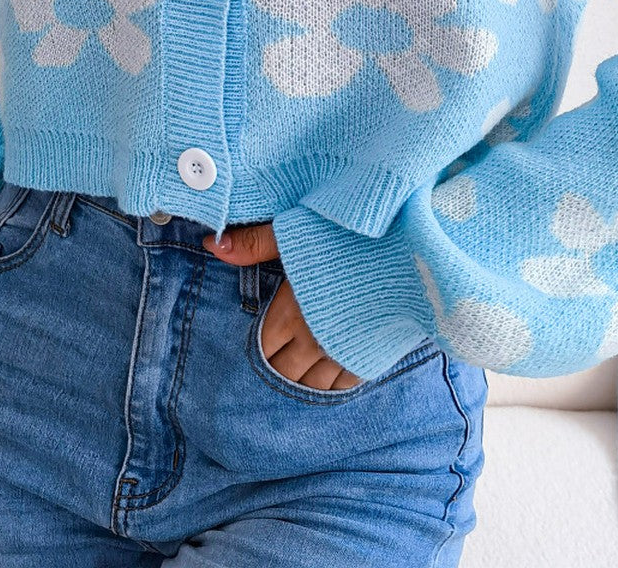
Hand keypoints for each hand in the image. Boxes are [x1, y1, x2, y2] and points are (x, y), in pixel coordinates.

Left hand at [202, 222, 362, 389]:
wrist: (408, 249)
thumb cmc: (349, 234)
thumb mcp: (298, 230)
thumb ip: (253, 242)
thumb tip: (209, 244)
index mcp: (291, 311)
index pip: (262, 348)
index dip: (255, 350)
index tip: (254, 348)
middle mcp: (314, 339)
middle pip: (283, 374)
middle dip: (274, 372)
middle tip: (270, 372)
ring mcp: (345, 352)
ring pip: (312, 386)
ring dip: (301, 383)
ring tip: (295, 379)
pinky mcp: (373, 356)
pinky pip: (344, 386)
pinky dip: (331, 387)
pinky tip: (327, 379)